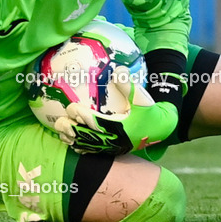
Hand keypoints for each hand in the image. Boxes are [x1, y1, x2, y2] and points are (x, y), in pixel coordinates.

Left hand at [53, 66, 178, 154]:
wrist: (161, 129)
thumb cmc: (150, 112)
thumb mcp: (142, 98)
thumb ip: (129, 85)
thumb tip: (118, 69)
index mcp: (119, 126)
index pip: (95, 121)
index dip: (81, 115)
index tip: (71, 108)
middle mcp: (113, 139)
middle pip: (87, 136)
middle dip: (72, 129)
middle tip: (59, 122)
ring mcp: (112, 147)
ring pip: (88, 145)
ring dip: (73, 140)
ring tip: (60, 133)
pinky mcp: (113, 150)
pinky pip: (94, 152)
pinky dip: (81, 148)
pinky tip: (72, 144)